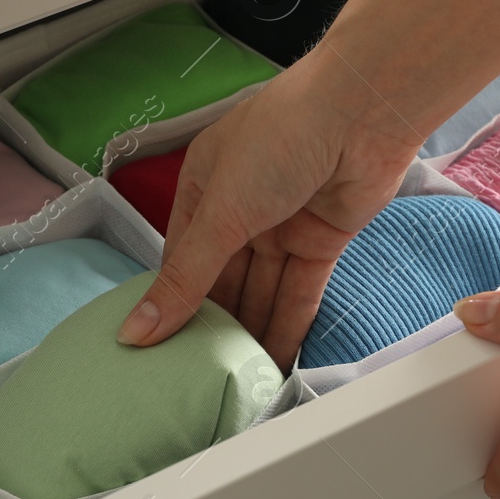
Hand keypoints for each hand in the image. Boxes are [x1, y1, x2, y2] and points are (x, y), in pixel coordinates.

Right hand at [116, 52, 418, 366]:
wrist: (361, 114)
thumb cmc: (282, 136)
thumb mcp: (220, 211)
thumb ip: (185, 277)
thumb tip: (138, 329)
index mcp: (203, 188)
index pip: (180, 260)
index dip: (172, 305)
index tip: (158, 354)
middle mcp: (241, 208)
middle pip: (222, 281)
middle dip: (213, 327)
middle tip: (196, 379)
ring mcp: (283, 225)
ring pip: (262, 292)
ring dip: (251, 334)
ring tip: (234, 384)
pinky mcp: (323, 240)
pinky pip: (300, 292)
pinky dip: (289, 325)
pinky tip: (274, 363)